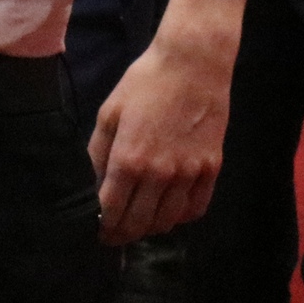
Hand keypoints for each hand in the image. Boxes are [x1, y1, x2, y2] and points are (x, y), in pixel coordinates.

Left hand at [88, 0, 243, 243]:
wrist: (193, 66)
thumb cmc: (144, 83)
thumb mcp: (109, 113)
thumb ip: (99, 152)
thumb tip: (91, 183)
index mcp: (129, 159)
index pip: (112, 210)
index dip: (103, 227)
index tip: (96, 233)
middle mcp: (161, 174)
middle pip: (140, 222)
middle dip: (123, 234)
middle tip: (113, 236)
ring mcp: (190, 174)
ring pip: (168, 220)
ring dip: (150, 229)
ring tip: (137, 226)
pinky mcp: (212, 170)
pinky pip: (196, 208)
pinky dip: (180, 218)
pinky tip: (167, 213)